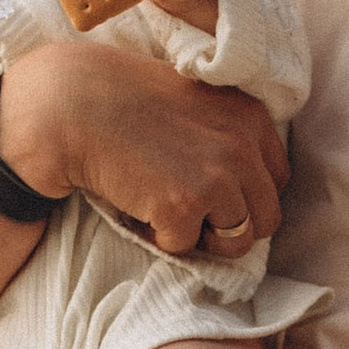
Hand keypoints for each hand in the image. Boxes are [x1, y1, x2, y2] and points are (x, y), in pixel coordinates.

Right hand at [0, 40, 285, 259]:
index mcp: (252, 118)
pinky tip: (139, 205)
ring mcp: (217, 177)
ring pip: (236, 241)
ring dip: (200, 235)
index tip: (214, 195)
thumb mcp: (198, 103)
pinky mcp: (184, 205)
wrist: (72, 105)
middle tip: (190, 213)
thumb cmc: (127, 102)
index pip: (276, 181)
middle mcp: (243, 147)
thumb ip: (229, 137)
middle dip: (231, 226)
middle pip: (267, 218)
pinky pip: (186, 246)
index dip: (246, 197)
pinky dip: (160, 236)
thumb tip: (248, 193)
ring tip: (165, 208)